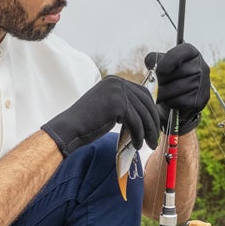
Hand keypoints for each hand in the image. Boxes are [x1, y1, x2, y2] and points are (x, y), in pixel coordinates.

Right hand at [41, 76, 161, 157]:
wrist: (69, 129)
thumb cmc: (87, 123)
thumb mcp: (109, 108)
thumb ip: (125, 105)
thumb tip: (147, 114)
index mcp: (114, 81)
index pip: (142, 93)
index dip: (151, 110)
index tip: (154, 126)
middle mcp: (116, 82)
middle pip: (146, 101)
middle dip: (153, 121)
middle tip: (155, 138)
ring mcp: (117, 91)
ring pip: (143, 113)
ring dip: (148, 131)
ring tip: (149, 144)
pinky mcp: (117, 104)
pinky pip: (136, 122)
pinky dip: (139, 135)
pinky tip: (137, 145)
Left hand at [143, 42, 210, 135]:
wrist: (177, 96)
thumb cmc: (166, 75)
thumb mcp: (160, 63)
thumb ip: (153, 59)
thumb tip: (152, 64)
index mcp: (191, 52)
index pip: (184, 52)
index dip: (170, 60)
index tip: (159, 70)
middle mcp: (202, 66)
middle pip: (180, 71)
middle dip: (162, 80)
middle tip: (152, 86)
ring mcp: (203, 83)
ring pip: (179, 87)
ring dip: (164, 93)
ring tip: (157, 94)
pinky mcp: (200, 100)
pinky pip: (181, 101)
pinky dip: (170, 102)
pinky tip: (168, 100)